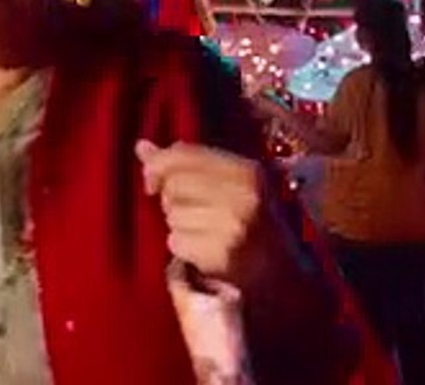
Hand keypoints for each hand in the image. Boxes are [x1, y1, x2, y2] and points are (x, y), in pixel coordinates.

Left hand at [136, 140, 290, 292]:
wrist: (282, 278)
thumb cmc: (250, 227)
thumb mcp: (230, 187)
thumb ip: (184, 163)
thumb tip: (142, 146)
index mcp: (248, 172)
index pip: (184, 152)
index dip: (159, 165)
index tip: (153, 181)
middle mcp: (245, 195)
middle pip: (174, 184)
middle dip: (173, 200)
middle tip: (196, 215)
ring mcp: (235, 226)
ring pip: (173, 214)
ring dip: (179, 227)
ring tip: (205, 234)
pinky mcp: (222, 255)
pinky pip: (176, 242)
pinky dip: (182, 249)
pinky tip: (203, 253)